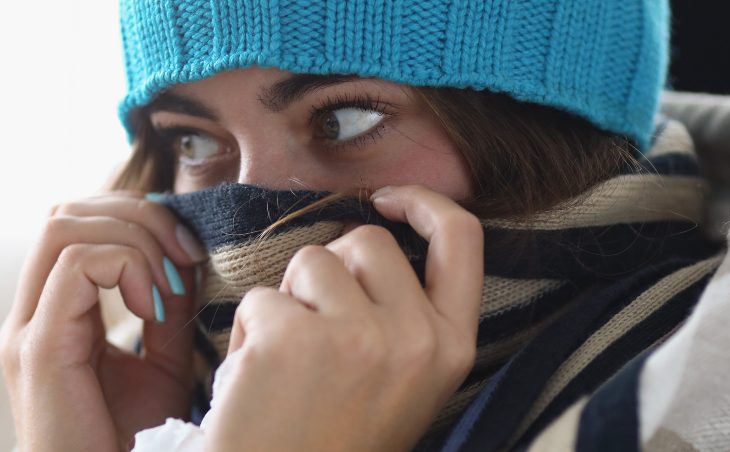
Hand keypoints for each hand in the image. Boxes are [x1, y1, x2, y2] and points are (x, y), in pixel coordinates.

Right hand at [0, 192, 204, 450]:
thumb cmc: (135, 436)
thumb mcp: (165, 359)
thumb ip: (168, 305)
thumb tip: (183, 255)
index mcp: (56, 312)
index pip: (78, 223)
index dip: (136, 216)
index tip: (188, 247)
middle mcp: (32, 313)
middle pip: (67, 212)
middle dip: (138, 215)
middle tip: (186, 251)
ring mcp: (28, 329)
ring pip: (65, 227)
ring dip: (135, 239)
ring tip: (169, 284)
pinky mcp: (39, 349)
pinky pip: (76, 266)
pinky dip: (126, 267)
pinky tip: (152, 307)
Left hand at [206, 185, 483, 451]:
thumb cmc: (339, 438)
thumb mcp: (406, 380)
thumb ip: (407, 314)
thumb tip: (369, 237)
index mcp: (451, 347)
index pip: (462, 238)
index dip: (425, 204)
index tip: (388, 200)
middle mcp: (415, 339)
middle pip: (367, 242)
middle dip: (333, 270)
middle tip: (318, 331)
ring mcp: (356, 338)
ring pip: (312, 259)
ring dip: (291, 298)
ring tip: (287, 360)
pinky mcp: (293, 339)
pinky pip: (260, 296)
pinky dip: (249, 330)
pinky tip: (255, 379)